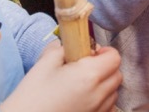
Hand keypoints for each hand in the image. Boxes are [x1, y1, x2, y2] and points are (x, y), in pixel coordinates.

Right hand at [1, 42, 121, 111]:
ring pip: (113, 93)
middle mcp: (98, 95)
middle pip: (117, 75)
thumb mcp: (44, 63)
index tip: (90, 53)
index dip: (104, 52)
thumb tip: (71, 43)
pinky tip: (83, 100)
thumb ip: (62, 48)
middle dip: (106, 67)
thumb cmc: (31, 95)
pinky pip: (107, 108)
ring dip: (104, 85)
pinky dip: (101, 102)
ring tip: (83, 85)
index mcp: (89, 75)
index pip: (114, 57)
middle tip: (86, 67)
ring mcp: (97, 111)